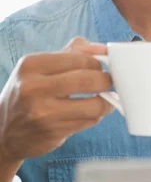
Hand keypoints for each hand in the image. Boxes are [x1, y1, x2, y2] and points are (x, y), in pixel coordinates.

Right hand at [0, 37, 113, 162]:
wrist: (4, 131)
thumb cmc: (28, 93)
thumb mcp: (40, 68)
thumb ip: (72, 53)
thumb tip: (102, 48)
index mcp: (31, 65)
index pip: (80, 58)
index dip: (98, 62)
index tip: (102, 67)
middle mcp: (34, 88)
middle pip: (88, 80)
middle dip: (106, 81)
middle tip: (109, 82)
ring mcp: (43, 113)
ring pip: (93, 105)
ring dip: (106, 102)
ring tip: (105, 99)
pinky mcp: (53, 133)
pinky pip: (88, 122)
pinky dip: (95, 116)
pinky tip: (89, 113)